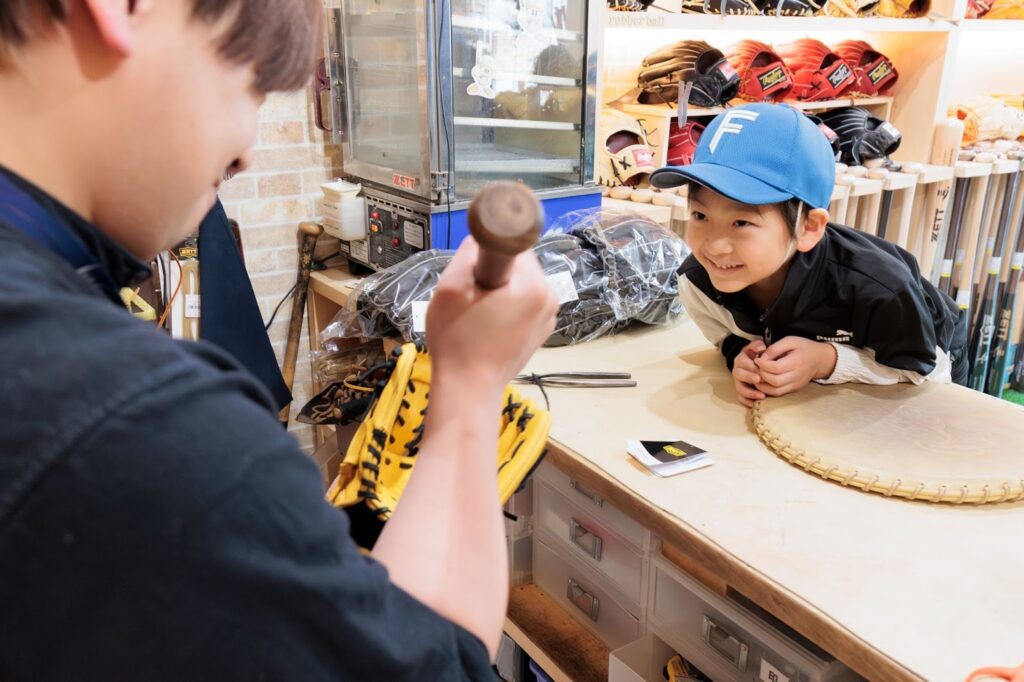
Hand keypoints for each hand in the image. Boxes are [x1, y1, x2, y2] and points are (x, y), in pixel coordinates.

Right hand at [426, 236, 558, 395]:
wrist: (469, 387)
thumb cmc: (457, 339)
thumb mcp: (450, 287)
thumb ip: (468, 252)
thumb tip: (481, 238)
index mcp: (533, 284)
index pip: (513, 243)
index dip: (488, 250)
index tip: (474, 267)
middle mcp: (550, 296)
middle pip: (519, 264)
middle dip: (494, 272)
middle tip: (471, 295)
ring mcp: (549, 315)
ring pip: (521, 283)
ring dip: (501, 290)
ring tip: (479, 312)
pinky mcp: (542, 330)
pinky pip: (524, 303)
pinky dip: (508, 306)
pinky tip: (490, 324)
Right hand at [732, 339, 766, 407]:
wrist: (751, 363)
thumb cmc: (756, 356)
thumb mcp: (756, 348)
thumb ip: (757, 345)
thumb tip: (762, 346)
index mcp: (741, 360)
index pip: (743, 362)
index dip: (751, 367)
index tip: (761, 370)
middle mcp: (737, 371)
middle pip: (740, 375)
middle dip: (749, 378)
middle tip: (760, 380)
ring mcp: (738, 382)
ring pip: (740, 388)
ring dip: (750, 393)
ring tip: (761, 396)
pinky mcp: (740, 391)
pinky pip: (740, 398)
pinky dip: (746, 401)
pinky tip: (754, 404)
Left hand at [753, 336, 836, 397]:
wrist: (819, 359)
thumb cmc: (803, 347)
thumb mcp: (790, 341)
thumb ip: (775, 348)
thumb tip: (761, 358)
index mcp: (797, 362)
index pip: (776, 368)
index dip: (763, 364)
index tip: (757, 359)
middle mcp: (797, 376)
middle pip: (775, 381)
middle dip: (761, 374)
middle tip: (756, 367)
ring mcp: (796, 384)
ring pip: (775, 391)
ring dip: (762, 385)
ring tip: (756, 375)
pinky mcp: (794, 389)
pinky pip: (778, 393)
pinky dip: (767, 389)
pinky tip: (763, 381)